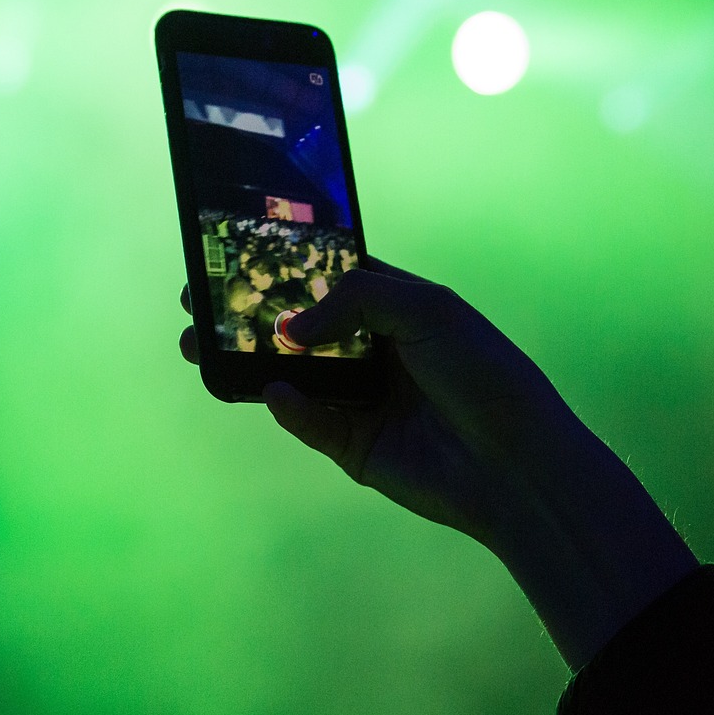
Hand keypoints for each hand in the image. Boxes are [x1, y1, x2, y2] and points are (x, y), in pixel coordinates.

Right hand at [179, 258, 697, 667]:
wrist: (516, 465)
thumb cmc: (482, 373)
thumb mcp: (426, 310)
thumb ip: (355, 298)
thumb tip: (291, 327)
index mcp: (392, 305)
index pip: (325, 275)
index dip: (280, 264)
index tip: (231, 249)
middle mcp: (369, 348)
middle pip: (295, 324)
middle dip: (246, 312)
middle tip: (197, 299)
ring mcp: (357, 397)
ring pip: (288, 372)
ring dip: (245, 359)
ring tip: (200, 345)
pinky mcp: (351, 444)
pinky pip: (307, 420)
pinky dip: (288, 406)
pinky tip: (279, 392)